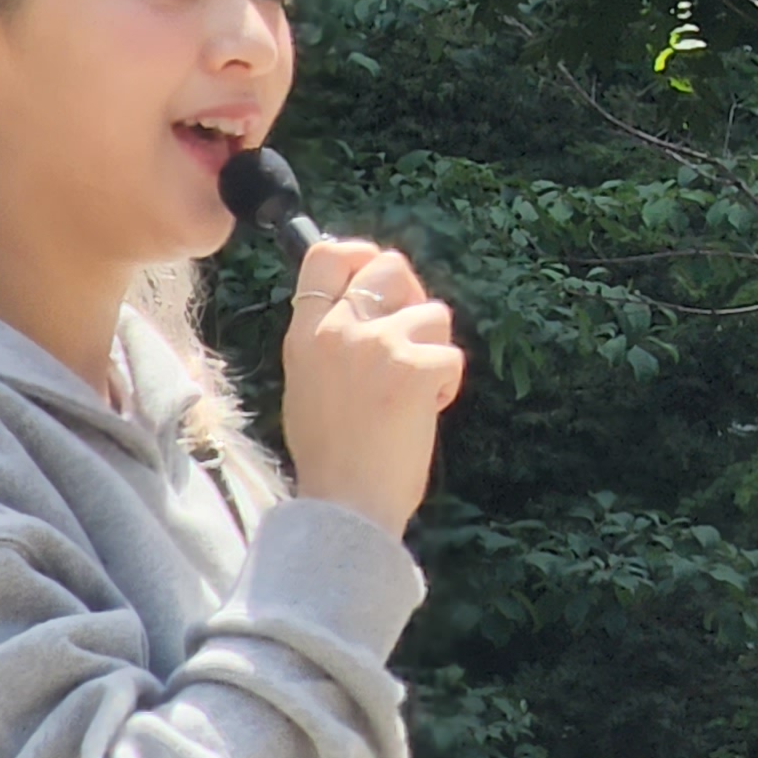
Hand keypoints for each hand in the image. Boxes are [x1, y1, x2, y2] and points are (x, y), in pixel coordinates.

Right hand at [280, 238, 464, 539]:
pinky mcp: (417, 367)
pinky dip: (447, 385)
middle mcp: (340, 330)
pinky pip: (451, 356)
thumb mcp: (310, 384)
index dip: (359, 253)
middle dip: (412, 293)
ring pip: (433, 314)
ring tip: (410, 396)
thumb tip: (369, 304)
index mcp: (306, 335)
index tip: (375, 267)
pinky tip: (423, 414)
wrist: (346, 504)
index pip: (325, 257)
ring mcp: (380, 346)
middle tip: (414, 335)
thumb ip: (333, 341)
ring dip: (433, 351)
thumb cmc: (333, 455)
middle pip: (389, 266)